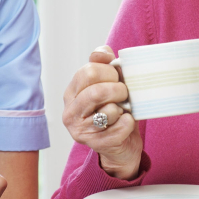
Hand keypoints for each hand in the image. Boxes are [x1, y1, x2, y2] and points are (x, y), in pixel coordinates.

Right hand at [62, 46, 142, 179]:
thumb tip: (103, 52)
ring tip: (123, 109)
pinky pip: (119, 129)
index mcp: (72, 92)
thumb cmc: (115, 110)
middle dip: (117, 89)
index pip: (87, 72)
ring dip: (123, 108)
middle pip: (96, 92)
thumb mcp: (108, 83)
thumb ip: (103, 64)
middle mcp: (71, 112)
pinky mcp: (96, 145)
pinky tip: (127, 122)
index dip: (108, 71)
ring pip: (108, 111)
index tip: (117, 77)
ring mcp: (81, 130)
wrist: (120, 146)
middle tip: (125, 93)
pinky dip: (128, 123)